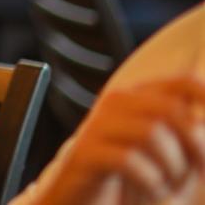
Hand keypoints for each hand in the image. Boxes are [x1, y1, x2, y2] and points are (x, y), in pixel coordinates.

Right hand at [40, 78, 204, 204]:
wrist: (82, 200)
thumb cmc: (130, 178)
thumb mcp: (164, 152)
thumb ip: (186, 132)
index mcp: (139, 98)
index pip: (182, 84)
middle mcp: (117, 104)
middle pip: (171, 110)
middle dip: (195, 146)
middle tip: (196, 173)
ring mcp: (98, 126)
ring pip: (152, 133)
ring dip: (172, 168)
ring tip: (169, 186)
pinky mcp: (85, 153)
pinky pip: (129, 160)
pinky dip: (151, 181)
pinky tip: (151, 190)